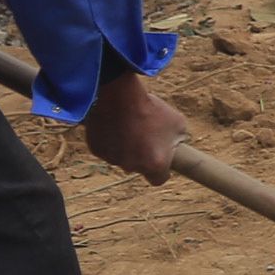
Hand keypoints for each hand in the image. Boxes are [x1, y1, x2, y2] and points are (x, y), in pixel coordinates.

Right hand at [84, 61, 186, 185]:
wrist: (121, 95)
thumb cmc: (151, 108)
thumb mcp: (178, 124)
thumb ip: (177, 141)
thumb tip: (175, 146)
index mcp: (155, 164)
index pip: (159, 179)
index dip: (160, 171)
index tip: (160, 160)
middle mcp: (133, 166)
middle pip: (138, 168)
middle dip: (141, 157)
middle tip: (143, 136)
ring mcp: (113, 159)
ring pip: (121, 158)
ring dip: (125, 149)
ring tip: (129, 126)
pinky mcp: (97, 150)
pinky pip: (106, 150)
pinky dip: (110, 141)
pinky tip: (114, 124)